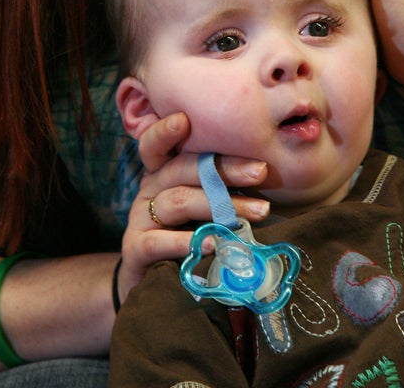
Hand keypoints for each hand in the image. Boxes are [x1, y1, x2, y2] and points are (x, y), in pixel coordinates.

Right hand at [116, 113, 268, 303]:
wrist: (149, 284)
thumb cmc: (185, 237)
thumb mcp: (201, 207)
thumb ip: (220, 188)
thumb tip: (267, 172)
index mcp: (162, 173)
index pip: (156, 144)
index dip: (165, 131)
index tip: (186, 120)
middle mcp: (149, 189)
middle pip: (182, 169)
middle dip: (224, 168)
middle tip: (261, 170)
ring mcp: (140, 219)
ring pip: (179, 201)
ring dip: (221, 205)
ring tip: (258, 211)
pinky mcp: (136, 250)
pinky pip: (159, 241)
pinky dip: (187, 241)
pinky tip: (214, 244)